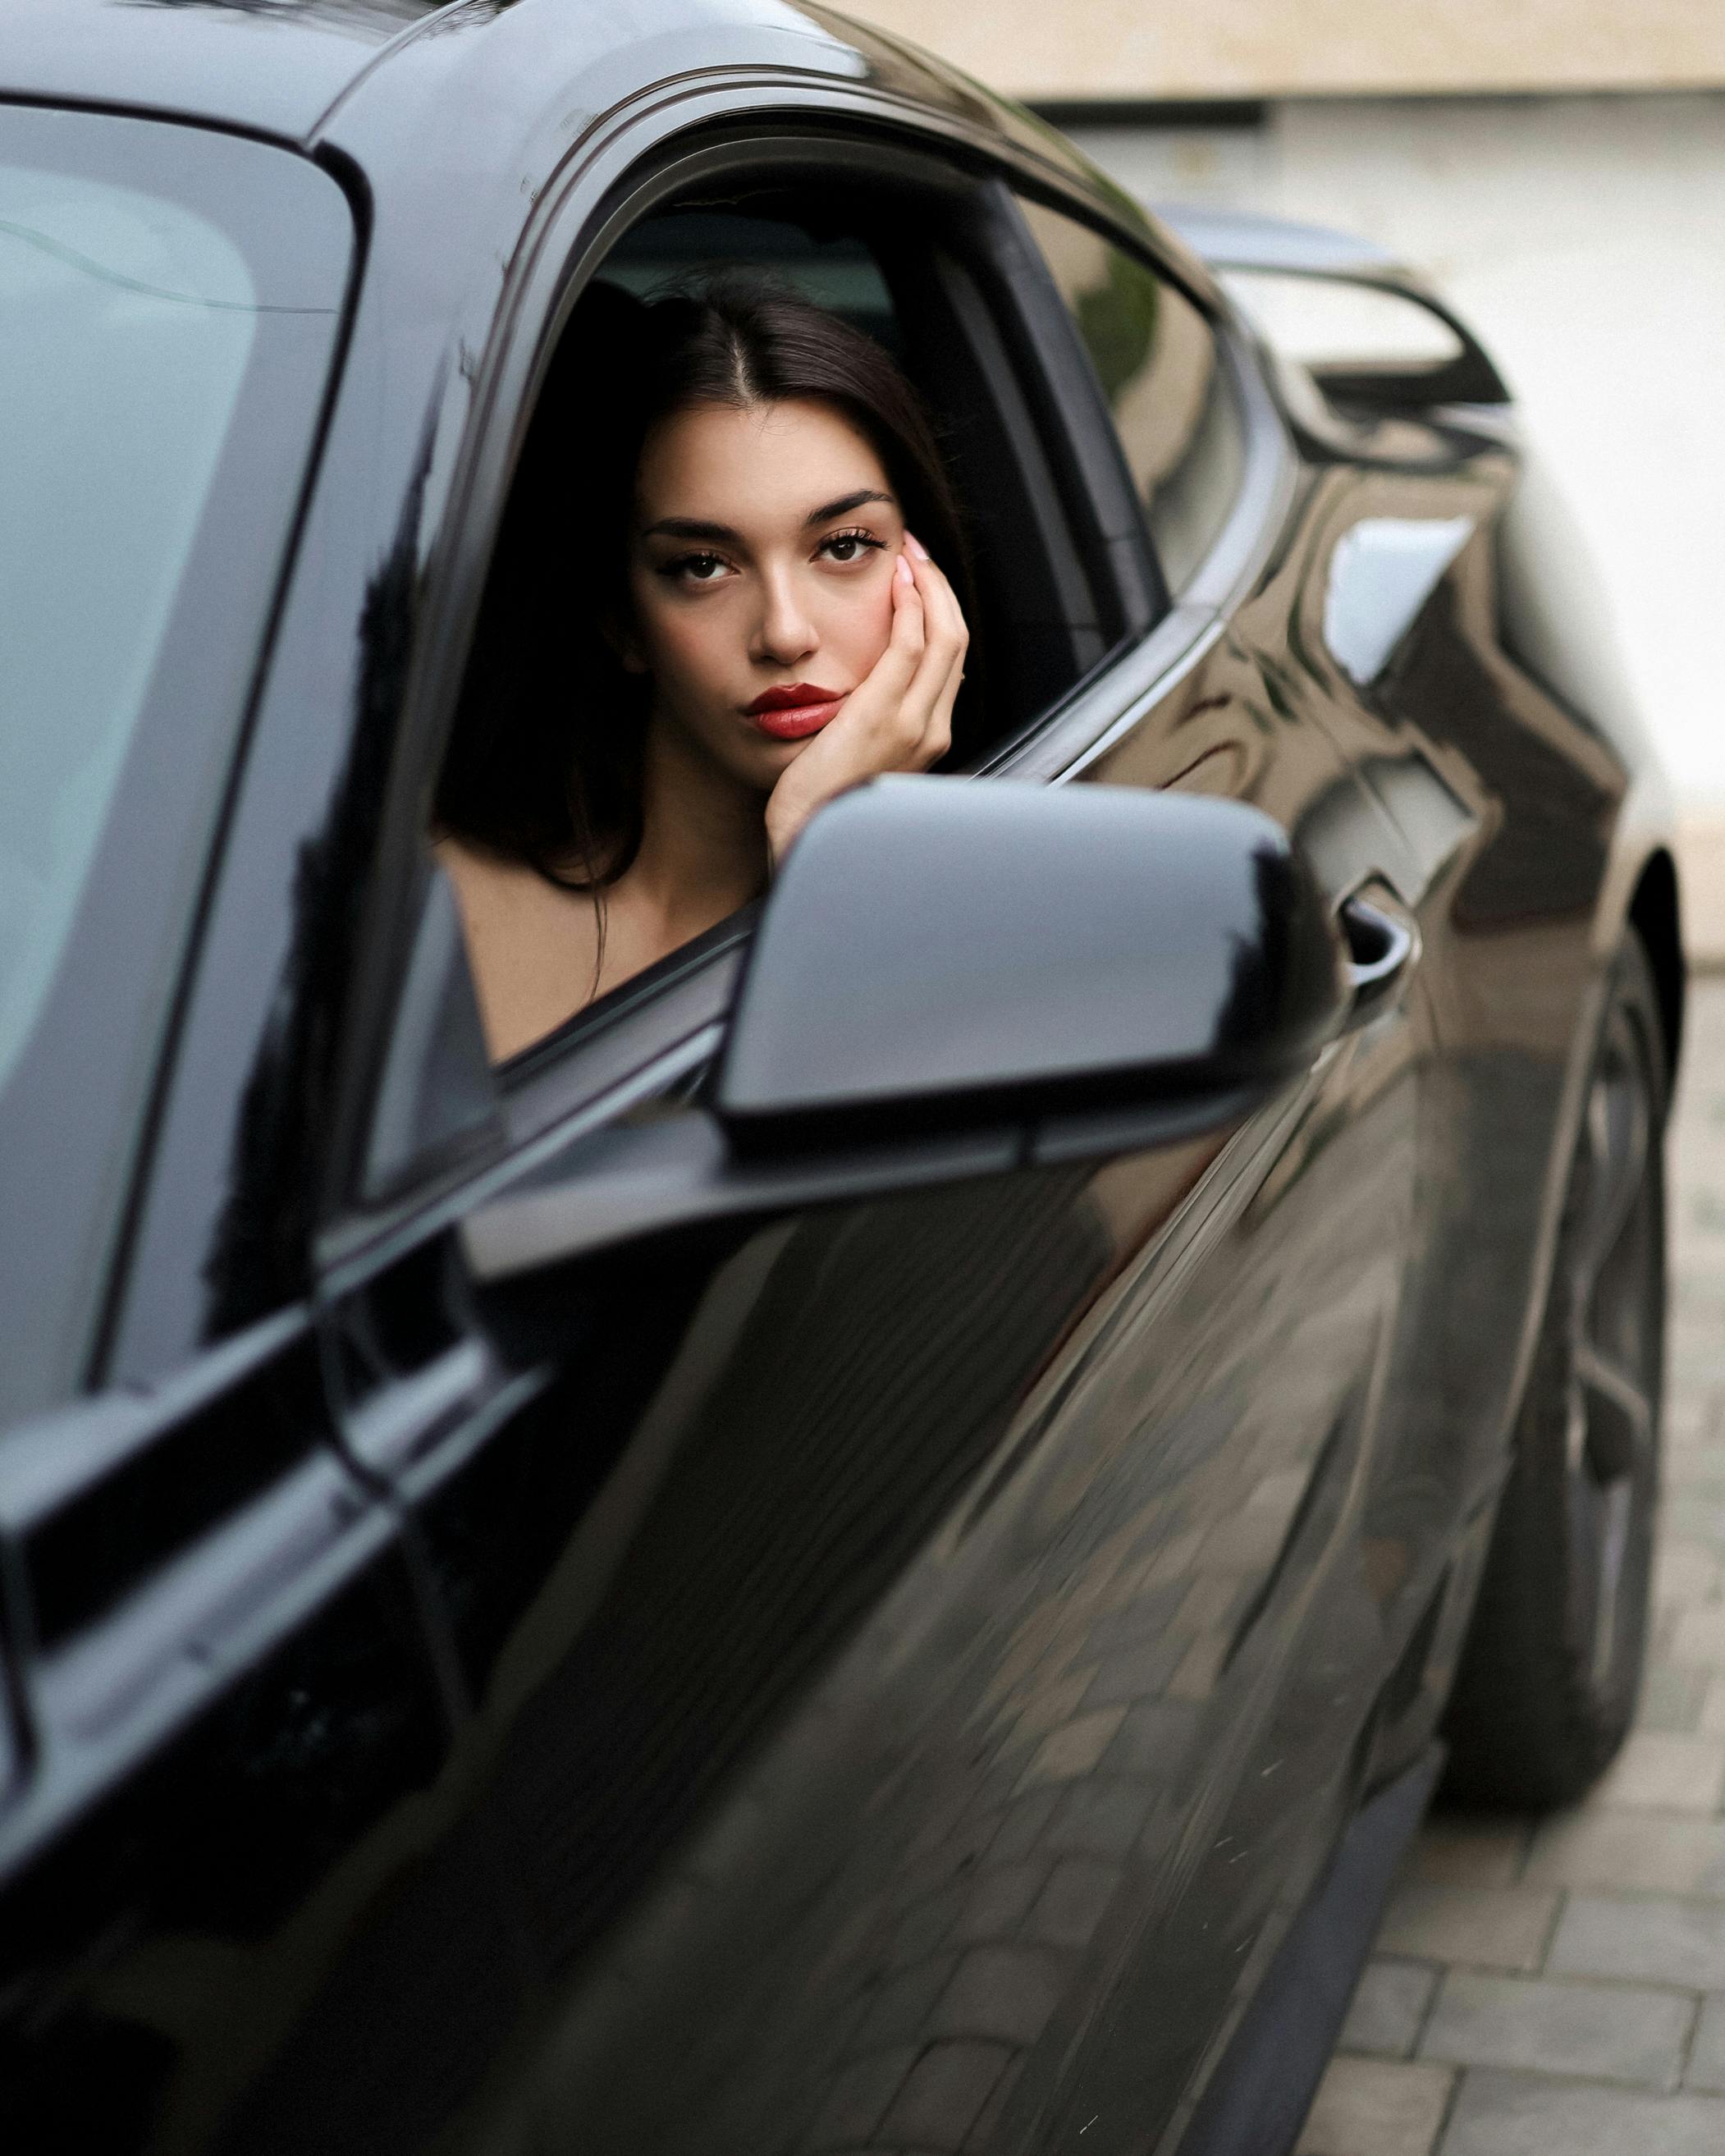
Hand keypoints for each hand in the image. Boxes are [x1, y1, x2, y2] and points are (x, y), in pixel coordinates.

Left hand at [763, 533, 967, 867]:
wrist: (806, 840)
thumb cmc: (818, 803)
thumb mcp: (854, 755)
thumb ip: (869, 719)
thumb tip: (861, 686)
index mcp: (928, 739)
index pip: (951, 661)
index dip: (941, 613)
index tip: (921, 579)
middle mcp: (932, 731)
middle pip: (957, 640)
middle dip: (941, 588)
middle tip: (917, 552)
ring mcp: (914, 725)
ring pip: (944, 636)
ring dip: (928, 586)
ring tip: (908, 554)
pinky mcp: (884, 717)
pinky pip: (910, 645)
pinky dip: (909, 606)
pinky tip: (896, 581)